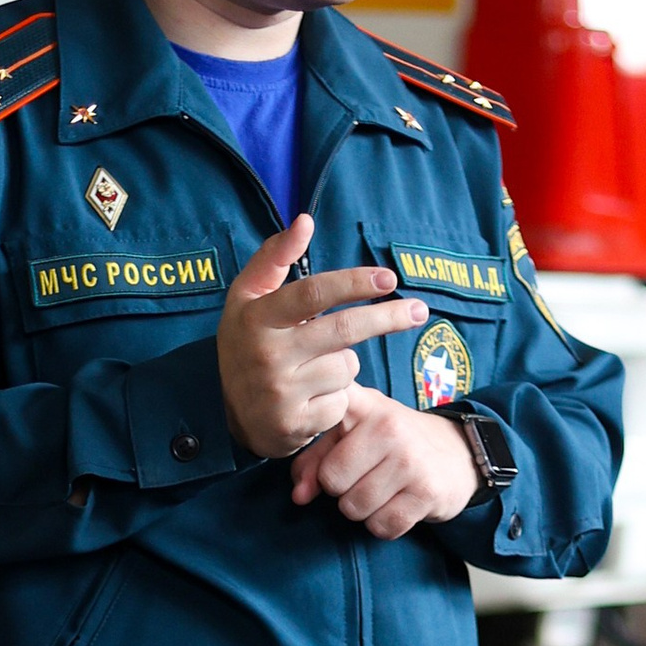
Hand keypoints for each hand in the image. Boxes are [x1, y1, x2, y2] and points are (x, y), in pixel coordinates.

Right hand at [216, 212, 425, 460]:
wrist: (226, 412)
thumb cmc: (247, 340)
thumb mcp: (248, 296)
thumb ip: (275, 256)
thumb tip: (304, 220)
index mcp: (257, 317)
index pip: (312, 294)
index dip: (354, 283)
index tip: (388, 277)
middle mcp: (268, 354)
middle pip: (344, 330)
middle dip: (387, 317)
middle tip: (419, 310)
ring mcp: (281, 392)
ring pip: (347, 367)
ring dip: (345, 363)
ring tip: (317, 367)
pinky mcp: (295, 424)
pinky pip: (341, 402)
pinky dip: (337, 397)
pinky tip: (312, 397)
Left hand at [289, 392, 486, 539]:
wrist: (460, 453)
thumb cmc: (394, 444)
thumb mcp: (355, 434)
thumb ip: (315, 459)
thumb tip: (299, 495)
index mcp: (365, 406)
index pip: (327, 412)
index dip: (309, 424)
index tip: (313, 428)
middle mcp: (388, 428)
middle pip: (332, 480)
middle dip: (340, 489)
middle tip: (361, 477)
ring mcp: (410, 460)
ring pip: (354, 508)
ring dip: (361, 509)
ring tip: (380, 491)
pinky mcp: (427, 492)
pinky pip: (382, 526)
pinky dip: (383, 525)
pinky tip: (396, 506)